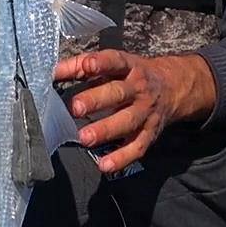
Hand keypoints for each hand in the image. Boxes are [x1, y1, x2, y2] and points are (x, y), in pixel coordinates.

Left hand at [55, 51, 217, 173]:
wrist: (173, 88)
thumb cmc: (131, 75)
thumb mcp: (112, 65)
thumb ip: (80, 67)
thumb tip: (52, 72)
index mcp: (129, 67)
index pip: (115, 61)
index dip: (101, 63)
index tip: (87, 65)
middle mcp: (139, 89)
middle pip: (119, 93)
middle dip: (97, 100)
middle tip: (75, 108)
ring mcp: (146, 112)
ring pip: (127, 122)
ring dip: (106, 130)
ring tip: (84, 138)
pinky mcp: (150, 133)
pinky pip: (137, 147)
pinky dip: (121, 158)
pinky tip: (104, 164)